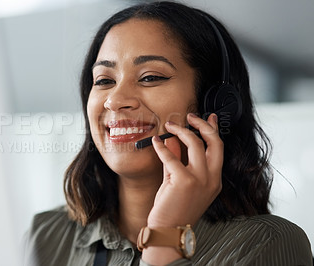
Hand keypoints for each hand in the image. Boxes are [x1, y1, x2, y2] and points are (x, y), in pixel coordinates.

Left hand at [147, 113, 222, 227]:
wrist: (168, 231)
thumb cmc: (174, 209)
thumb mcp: (179, 182)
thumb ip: (177, 160)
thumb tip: (172, 140)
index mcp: (214, 180)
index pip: (218, 149)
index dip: (214, 130)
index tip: (210, 117)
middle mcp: (211, 179)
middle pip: (214, 142)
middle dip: (203, 124)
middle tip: (190, 117)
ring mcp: (199, 180)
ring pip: (195, 143)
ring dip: (181, 130)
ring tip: (170, 125)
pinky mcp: (183, 181)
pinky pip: (171, 156)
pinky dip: (161, 147)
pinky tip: (155, 141)